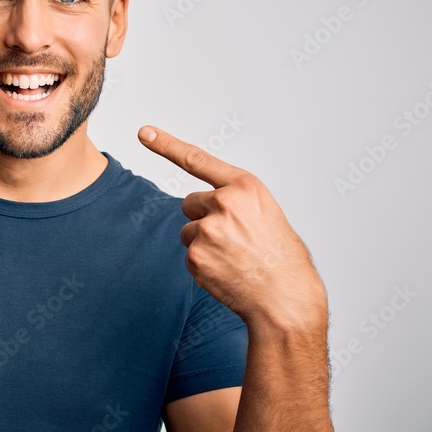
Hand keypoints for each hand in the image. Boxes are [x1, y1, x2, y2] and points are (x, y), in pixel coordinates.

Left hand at [137, 125, 326, 331]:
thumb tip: (207, 207)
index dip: (167, 144)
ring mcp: (207, 230)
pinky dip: (204, 264)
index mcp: (246, 187)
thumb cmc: (282, 258)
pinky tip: (228, 272)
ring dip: (204, 242)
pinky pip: (189, 255)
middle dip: (205, 217)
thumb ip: (235, 202)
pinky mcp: (195, 256)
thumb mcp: (266, 214)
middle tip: (236, 238)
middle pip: (190, 202)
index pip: (198, 160)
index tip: (144, 132)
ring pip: (188, 230)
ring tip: (235, 257)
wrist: (286, 300)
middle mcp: (224, 203)